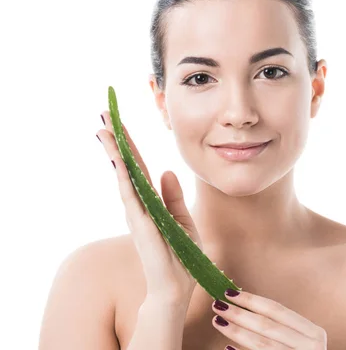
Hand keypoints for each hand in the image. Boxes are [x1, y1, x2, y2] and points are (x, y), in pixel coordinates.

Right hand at [97, 111, 200, 301]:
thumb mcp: (182, 221)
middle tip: (104, 116)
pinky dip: (124, 177)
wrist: (176, 288)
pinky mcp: (141, 225)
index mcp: (151, 202)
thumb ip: (174, 197)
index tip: (118, 124)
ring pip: (124, 176)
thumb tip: (167, 171)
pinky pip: (131, 196)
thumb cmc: (180, 257)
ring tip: (104, 130)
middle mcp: (140, 205)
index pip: (138, 168)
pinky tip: (117, 160)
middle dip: (116, 141)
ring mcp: (138, 214)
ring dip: (115, 153)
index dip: (129, 145)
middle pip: (126, 167)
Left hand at [211, 289, 327, 349]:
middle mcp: (309, 347)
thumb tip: (241, 304)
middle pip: (267, 326)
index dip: (252, 300)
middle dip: (240, 314)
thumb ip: (280, 326)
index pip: (277, 310)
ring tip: (218, 321)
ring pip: (261, 344)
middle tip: (217, 305)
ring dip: (237, 332)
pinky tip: (227, 348)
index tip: (230, 292)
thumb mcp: (301, 341)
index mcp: (314, 333)